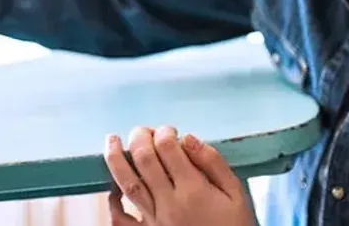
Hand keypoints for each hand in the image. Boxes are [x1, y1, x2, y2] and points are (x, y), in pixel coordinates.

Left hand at [103, 126, 257, 225]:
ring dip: (116, 159)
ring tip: (112, 140)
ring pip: (128, 184)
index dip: (164, 132)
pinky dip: (113, 202)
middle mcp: (169, 203)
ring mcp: (154, 220)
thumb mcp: (236, 194)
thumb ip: (213, 163)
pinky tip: (113, 186)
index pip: (168, 149)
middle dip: (139, 138)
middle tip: (143, 131)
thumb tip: (188, 138)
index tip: (169, 130)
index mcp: (193, 190)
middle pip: (144, 160)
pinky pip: (122, 219)